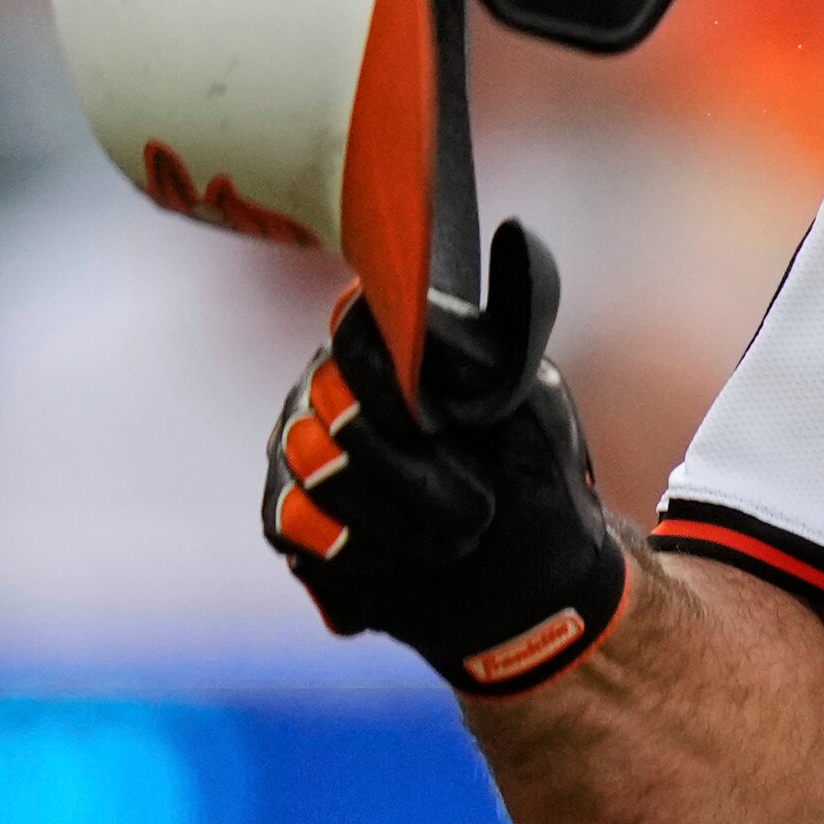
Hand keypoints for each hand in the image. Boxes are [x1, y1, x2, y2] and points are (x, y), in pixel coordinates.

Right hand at [265, 216, 631, 695]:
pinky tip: (398, 559)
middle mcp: (333, 384)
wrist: (529, 588)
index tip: (443, 425)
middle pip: (334, 406)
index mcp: (391, 344)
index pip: (356, 326)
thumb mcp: (536, 399)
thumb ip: (499, 332)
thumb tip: (515, 234)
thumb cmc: (534, 482)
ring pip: (316, 470)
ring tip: (450, 538)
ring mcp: (300, 449)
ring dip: (405, 520)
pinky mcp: (288, 518)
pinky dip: (361, 551)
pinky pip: (294, 522)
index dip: (392, 383)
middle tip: (474, 505)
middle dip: (419, 472)